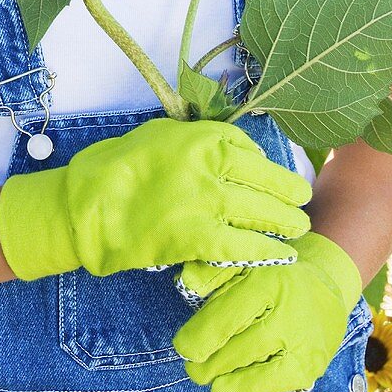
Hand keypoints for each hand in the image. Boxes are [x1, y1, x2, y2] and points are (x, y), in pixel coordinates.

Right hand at [0, 116, 311, 279]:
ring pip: (261, 215)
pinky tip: (277, 256)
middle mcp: (209, 166)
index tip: (283, 176)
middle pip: (266, 182)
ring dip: (284, 225)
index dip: (272, 166)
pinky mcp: (196, 239)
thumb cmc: (120, 166)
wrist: (88, 206)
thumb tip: (238, 150)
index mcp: (200, 137)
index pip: (252, 149)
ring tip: (298, 231)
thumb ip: (201, 140)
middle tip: (303, 205)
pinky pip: (242, 247)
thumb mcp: (163, 136)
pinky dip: (264, 252)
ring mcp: (205, 203)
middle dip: (290, 196)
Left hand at [172, 231, 361, 391]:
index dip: (197, 338)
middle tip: (194, 366)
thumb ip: (211, 273)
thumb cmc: (272, 276)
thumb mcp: (242, 263)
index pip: (225, 318)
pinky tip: (233, 384)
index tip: (184, 347)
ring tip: (211, 376)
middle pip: (234, 351)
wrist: (324, 287)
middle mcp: (287, 315)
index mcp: (267, 282)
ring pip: (249, 376)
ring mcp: (301, 345)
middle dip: (206, 365)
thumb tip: (186, 283)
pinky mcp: (309, 369)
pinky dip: (245, 389)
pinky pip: (267, 388)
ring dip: (222, 381)